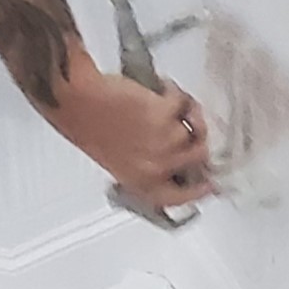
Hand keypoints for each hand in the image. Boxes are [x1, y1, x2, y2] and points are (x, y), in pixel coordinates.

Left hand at [48, 71, 213, 212]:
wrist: (78, 100)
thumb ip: (149, 165)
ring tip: (163, 101)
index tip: (210, 184)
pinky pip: (184, 103)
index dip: (199, 191)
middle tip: (188, 123)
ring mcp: (164, 142)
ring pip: (194, 128)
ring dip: (184, 112)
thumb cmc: (89, 126)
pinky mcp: (166, 115)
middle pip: (199, 158)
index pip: (181, 198)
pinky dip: (174, 92)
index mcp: (142, 184)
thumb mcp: (120, 160)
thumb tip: (176, 156)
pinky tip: (159, 89)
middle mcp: (157, 168)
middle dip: (196, 139)